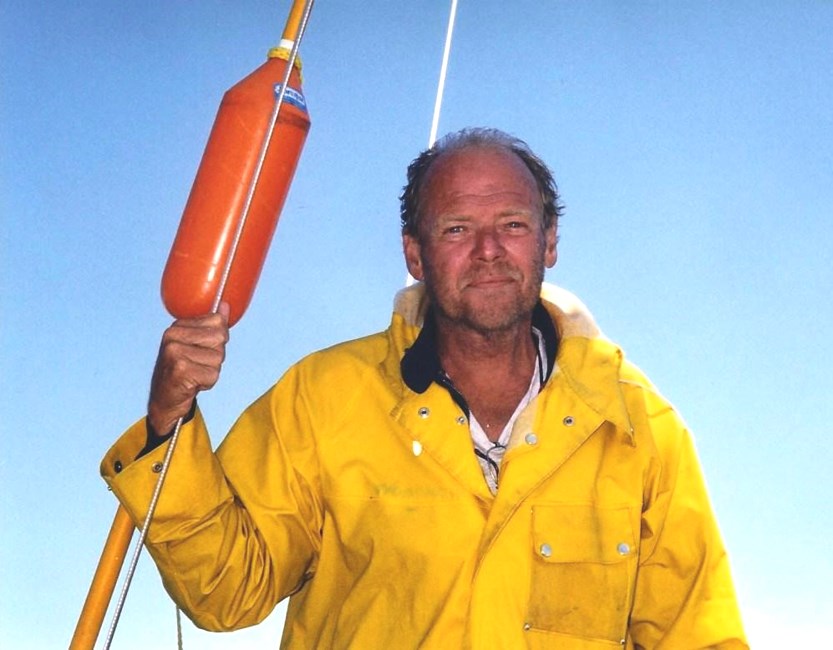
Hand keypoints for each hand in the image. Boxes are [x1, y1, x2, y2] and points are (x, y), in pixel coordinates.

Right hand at [147, 302, 229, 435]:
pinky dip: (208, 382)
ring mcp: (174, 352)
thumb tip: (226, 306)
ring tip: (195, 374)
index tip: (202, 349)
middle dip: (216, 355)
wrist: (165, 400)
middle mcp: (172, 336)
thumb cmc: (183, 371)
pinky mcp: (180, 370)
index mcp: (177, 326)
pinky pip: (213, 374)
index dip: (217, 339)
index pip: (217, 321)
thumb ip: (212, 326)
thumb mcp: (196, 344)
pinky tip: (192, 384)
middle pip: (220, 337)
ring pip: (218, 357)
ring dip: (212, 370)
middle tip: (198, 364)